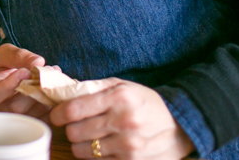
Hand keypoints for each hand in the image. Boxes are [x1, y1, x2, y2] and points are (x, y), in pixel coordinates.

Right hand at [0, 44, 53, 120]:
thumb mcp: (5, 54)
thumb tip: (38, 62)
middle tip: (47, 70)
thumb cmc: (3, 66)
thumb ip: (19, 55)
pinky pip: (46, 117)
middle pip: (16, 106)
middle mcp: (0, 110)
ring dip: (46, 93)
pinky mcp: (32, 123)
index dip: (10, 84)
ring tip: (53, 75)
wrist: (9, 78)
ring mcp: (16, 119)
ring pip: (34, 112)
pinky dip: (54, 101)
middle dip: (34, 88)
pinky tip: (56, 86)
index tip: (25, 71)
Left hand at [50, 78, 194, 158]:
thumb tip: (62, 90)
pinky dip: (95, 155)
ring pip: (82, 151)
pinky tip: (104, 146)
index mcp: (119, 98)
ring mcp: (128, 145)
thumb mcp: (122, 85)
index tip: (57, 115)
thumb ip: (92, 87)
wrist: (181, 125)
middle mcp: (124, 122)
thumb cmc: (145, 102)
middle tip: (76, 125)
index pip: (73, 110)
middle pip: (74, 132)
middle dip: (70, 129)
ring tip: (90, 136)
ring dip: (81, 144)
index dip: (58, 114)